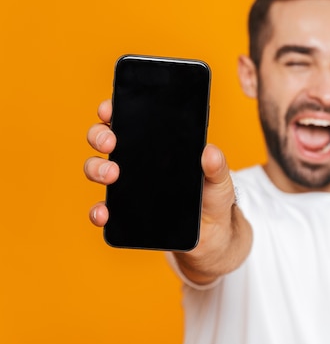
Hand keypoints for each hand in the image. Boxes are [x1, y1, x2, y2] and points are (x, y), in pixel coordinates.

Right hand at [84, 100, 251, 280]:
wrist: (211, 235)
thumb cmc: (214, 199)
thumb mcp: (219, 181)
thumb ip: (217, 167)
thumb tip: (210, 152)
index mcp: (158, 145)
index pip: (130, 119)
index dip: (113, 109)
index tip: (109, 109)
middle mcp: (137, 160)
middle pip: (105, 139)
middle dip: (100, 135)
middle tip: (111, 143)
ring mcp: (128, 186)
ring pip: (97, 168)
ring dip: (96, 168)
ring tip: (111, 175)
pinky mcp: (125, 212)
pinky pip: (102, 208)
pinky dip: (97, 210)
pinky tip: (104, 213)